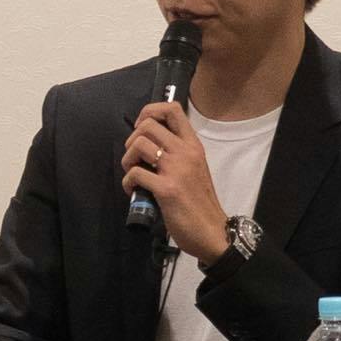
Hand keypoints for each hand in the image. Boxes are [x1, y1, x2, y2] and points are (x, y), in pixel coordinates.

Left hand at [121, 102, 230, 262]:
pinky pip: (135, 174)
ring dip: (127, 160)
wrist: (212, 232)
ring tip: (132, 174)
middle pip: (148, 124)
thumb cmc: (201, 203)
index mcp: (193, 145)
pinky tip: (134, 191)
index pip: (173, 109)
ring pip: (139, 144)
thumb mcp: (194, 169)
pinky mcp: (166, 189)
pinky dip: (127, 182)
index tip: (142, 129)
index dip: (150, 111)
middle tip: (134, 159)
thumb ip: (177, 154)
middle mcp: (185, 152)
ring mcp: (176, 169)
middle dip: (131, 140)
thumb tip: (149, 146)